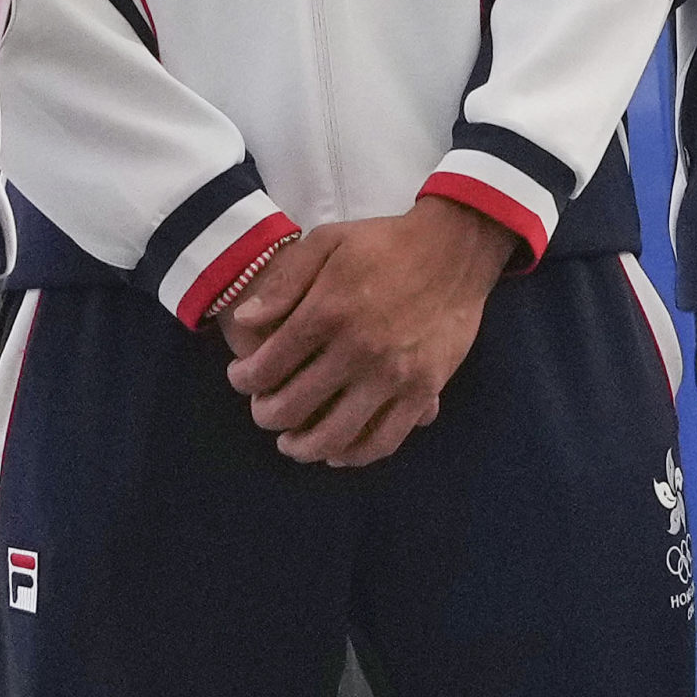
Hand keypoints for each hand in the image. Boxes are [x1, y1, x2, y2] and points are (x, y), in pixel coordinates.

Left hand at [220, 200, 512, 468]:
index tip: (241, 379)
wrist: (454, 248)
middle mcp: (357, 350)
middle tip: (262, 411)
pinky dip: (355, 455)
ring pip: (336, 434)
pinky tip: (337, 452)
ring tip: (291, 442)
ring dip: (304, 447)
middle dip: (267, 415)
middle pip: (295, 405)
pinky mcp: (423, 391)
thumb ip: (284, 282)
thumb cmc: (385, 242)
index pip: (270, 365)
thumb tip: (244, 320)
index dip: (246, 380)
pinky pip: (384, 439)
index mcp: (328, 311)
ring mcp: (393, 376)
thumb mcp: (327, 241)